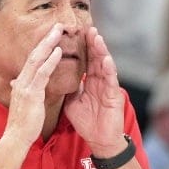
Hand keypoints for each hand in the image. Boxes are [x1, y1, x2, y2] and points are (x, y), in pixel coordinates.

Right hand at [4, 23, 61, 145]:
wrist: (16, 139)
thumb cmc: (22, 125)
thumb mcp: (23, 104)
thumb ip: (22, 92)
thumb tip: (15, 84)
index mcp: (20, 84)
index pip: (32, 61)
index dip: (42, 47)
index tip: (51, 36)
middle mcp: (21, 81)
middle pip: (33, 54)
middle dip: (45, 39)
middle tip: (57, 26)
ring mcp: (25, 86)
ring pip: (36, 59)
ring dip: (48, 44)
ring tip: (58, 31)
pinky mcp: (31, 93)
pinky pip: (41, 73)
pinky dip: (50, 61)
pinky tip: (58, 51)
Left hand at [63, 26, 125, 154]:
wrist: (99, 140)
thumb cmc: (87, 122)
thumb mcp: (72, 103)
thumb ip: (67, 89)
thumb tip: (53, 79)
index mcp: (90, 82)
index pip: (86, 60)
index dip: (82, 48)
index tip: (76, 34)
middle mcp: (100, 81)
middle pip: (96, 58)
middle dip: (92, 43)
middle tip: (88, 28)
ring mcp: (108, 87)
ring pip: (105, 65)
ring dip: (101, 51)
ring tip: (97, 37)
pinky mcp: (114, 96)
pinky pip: (111, 80)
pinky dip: (109, 69)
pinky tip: (106, 59)